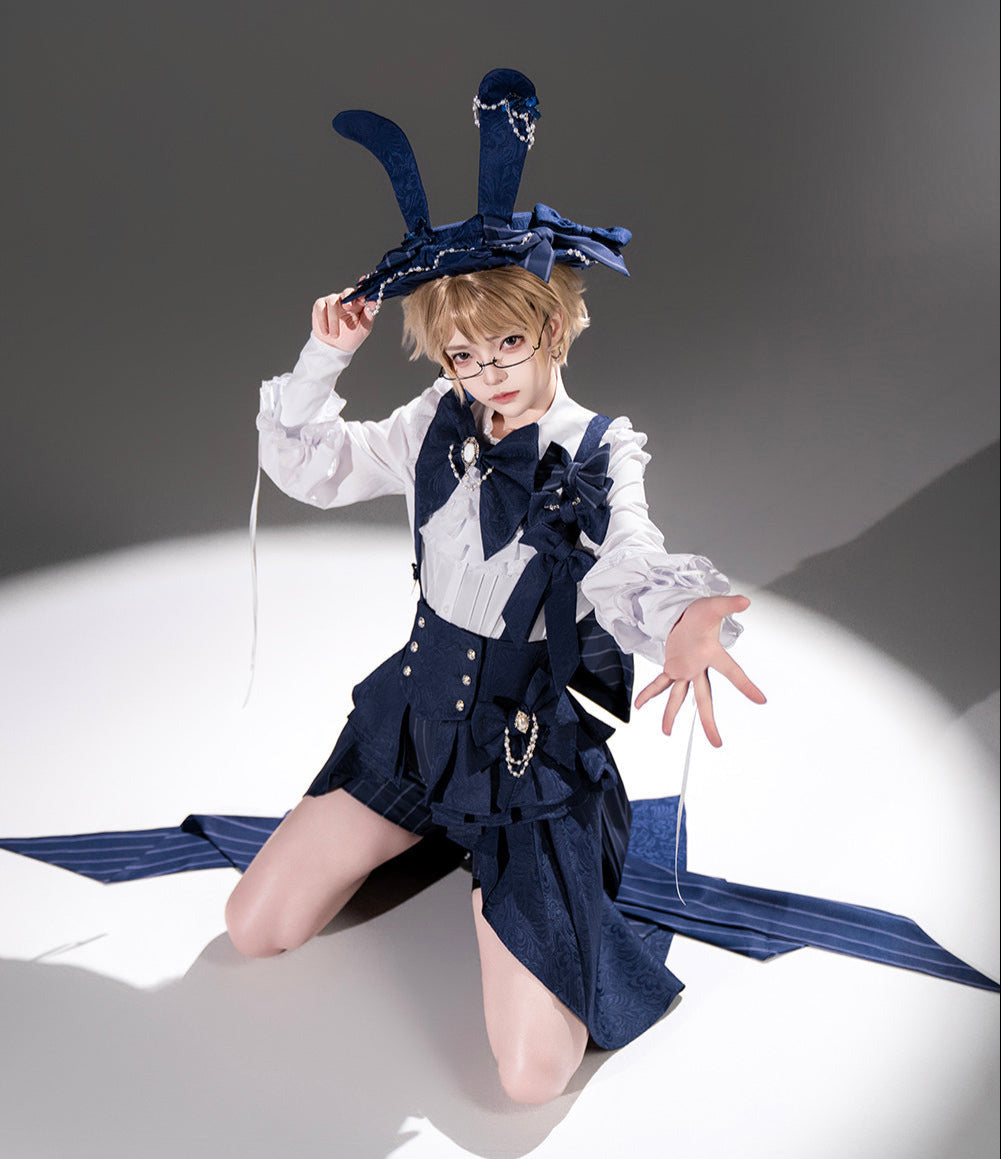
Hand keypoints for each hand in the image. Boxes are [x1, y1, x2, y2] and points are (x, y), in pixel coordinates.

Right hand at [312, 288, 375, 353]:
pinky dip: (323, 320)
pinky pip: (320, 307)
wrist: (336, 348)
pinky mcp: (320, 305)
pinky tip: (326, 332)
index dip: (364, 289)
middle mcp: (345, 299)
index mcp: (358, 303)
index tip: (365, 282)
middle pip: (347, 292)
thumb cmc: (352, 336)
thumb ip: (370, 312)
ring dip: (333, 320)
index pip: (362, 293)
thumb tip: (377, 300)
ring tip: (335, 335)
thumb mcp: (364, 327)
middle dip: (348, 299)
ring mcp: (332, 301)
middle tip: (348, 308)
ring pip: (332, 302)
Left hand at [634, 595, 765, 747]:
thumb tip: (744, 601)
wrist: (689, 615)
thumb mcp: (713, 606)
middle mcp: (699, 667)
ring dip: (672, 713)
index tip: (761, 700)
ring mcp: (685, 670)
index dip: (746, 685)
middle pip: (705, 698)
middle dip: (708, 721)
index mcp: (713, 655)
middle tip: (716, 743)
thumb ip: (728, 604)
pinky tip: (639, 704)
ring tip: (666, 732)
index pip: (732, 672)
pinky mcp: (673, 667)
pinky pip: (660, 683)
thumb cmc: (702, 614)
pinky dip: (649, 692)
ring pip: (680, 696)